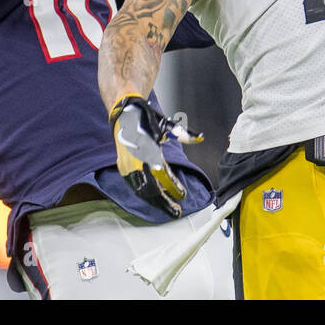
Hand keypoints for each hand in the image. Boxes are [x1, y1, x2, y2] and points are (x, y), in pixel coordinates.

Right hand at [109, 94, 201, 218]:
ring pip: (141, 191)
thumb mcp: (167, 125)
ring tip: (168, 207)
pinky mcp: (123, 169)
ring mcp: (127, 167)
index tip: (183, 195)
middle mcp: (136, 161)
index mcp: (148, 151)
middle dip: (164, 202)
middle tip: (176, 210)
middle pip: (150, 190)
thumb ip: (184, 134)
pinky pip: (135, 186)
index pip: (162, 175)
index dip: (173, 187)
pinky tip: (155, 198)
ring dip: (155, 201)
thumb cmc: (146, 119)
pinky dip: (146, 195)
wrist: (123, 113)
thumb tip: (201, 137)